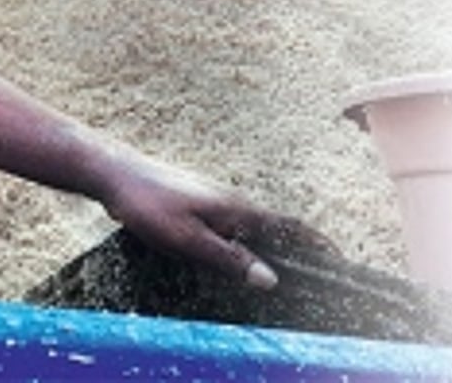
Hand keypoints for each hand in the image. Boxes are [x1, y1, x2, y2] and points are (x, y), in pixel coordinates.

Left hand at [98, 155, 332, 288]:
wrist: (112, 173)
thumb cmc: (147, 203)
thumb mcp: (187, 239)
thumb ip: (228, 259)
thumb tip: (270, 278)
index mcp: (236, 209)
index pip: (289, 227)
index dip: (316, 244)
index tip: (340, 260)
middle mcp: (230, 201)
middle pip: (274, 228)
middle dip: (297, 249)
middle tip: (316, 275)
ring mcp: (212, 198)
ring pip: (250, 226)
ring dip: (268, 246)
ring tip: (282, 270)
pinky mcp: (196, 202)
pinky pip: (229, 224)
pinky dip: (242, 240)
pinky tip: (232, 254)